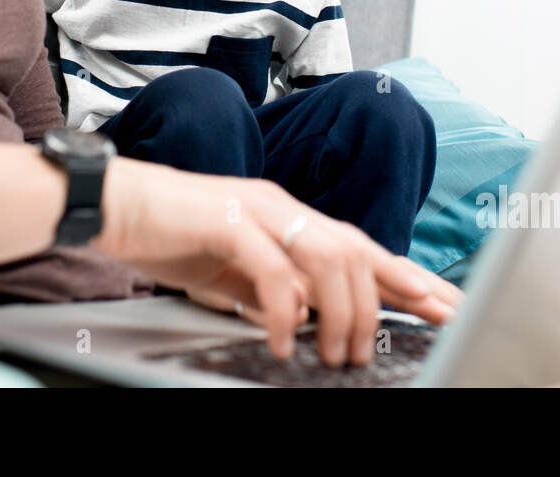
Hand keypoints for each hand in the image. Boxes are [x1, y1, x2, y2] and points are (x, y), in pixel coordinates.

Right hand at [92, 156, 464, 367]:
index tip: (445, 305)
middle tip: (405, 338)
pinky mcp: (228, 222)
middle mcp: (282, 208)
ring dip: (341, 312)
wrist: (114, 203)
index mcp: (289, 216)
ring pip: (329, 257)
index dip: (408, 277)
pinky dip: (286, 311)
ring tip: (338, 355)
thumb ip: (272, 289)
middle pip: (359, 250)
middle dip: (396, 294)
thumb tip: (306, 321)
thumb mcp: (234, 272)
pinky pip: (273, 271)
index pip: (362, 247)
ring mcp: (258, 211)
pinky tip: (285, 341)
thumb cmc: (170, 235)